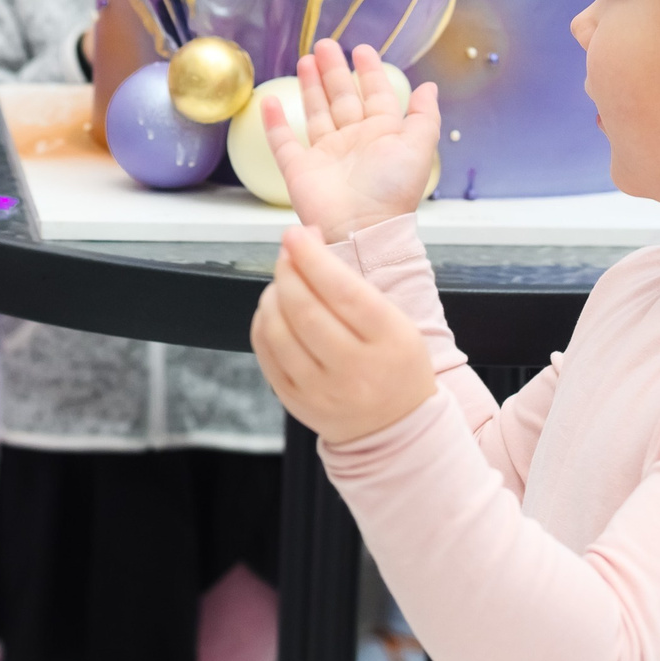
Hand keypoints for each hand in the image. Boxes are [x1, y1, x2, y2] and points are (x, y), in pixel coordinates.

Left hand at [251, 224, 435, 444]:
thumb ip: (352, 287)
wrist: (397, 426)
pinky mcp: (296, 401)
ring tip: (282, 282)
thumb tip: (305, 243)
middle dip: (288, 272)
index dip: (313, 258)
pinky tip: (274, 311)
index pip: (343, 292)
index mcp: (390, 341)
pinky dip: (263, 323)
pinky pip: (266, 354)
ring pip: (278, 332)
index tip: (295, 234)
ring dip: (271, 296)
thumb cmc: (395, 363)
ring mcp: (322, 390)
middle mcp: (355, 370)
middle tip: (286, 252)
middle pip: (305, 311)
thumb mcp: (397, 323)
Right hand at [260, 41, 440, 239]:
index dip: (369, 72)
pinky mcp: (299, 168)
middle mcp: (353, 141)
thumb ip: (424, 116)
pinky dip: (275, 122)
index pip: (375, 95)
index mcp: (381, 135)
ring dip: (310, 87)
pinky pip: (283, 142)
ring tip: (305, 61)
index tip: (361, 50)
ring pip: (316, 112)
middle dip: (334, 71)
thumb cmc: (392, 190)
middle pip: (341, 98)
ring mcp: (325, 154)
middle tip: (325, 46)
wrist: (361, 227)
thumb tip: (428, 86)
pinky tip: (270, 101)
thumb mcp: (418, 147)